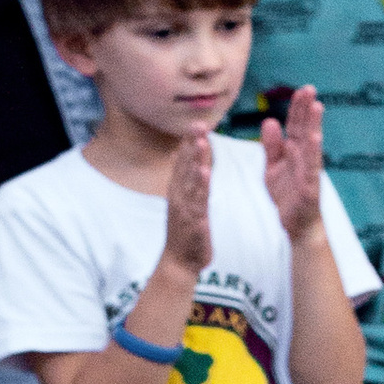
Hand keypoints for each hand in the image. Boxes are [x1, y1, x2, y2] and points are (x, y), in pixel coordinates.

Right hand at [162, 132, 213, 279]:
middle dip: (191, 144)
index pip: (184, 160)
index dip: (189, 141)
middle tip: (198, 123)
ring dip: (194, 161)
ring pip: (190, 180)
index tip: (197, 121)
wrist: (180, 261)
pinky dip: (200, 188)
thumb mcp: (184, 197)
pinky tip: (204, 174)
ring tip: (201, 144)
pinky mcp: (193, 222)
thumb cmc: (185, 228)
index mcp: (179, 188)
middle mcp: (179, 194)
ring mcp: (184, 208)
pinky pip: (197, 202)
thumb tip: (180, 152)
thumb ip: (184, 175)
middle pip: (185, 165)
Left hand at [260, 82, 325, 240]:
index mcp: (294, 153)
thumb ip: (272, 146)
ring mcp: (309, 172)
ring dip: (314, 125)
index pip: (295, 126)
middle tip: (309, 89)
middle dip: (306, 110)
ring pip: (311, 145)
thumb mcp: (273, 168)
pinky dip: (312, 153)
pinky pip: (311, 167)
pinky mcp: (310, 187)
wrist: (297, 225)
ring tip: (316, 107)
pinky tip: (315, 138)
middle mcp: (304, 158)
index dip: (297, 108)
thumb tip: (270, 121)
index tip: (301, 90)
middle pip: (304, 129)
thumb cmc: (287, 196)